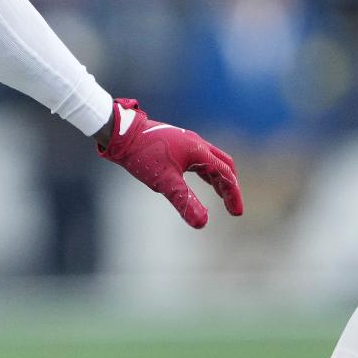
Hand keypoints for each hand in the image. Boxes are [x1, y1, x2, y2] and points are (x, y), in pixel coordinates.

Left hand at [98, 99, 242, 227]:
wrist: (121, 133)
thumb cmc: (143, 155)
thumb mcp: (164, 182)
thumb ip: (184, 201)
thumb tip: (203, 223)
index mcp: (198, 151)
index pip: (225, 174)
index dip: (233, 195)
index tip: (236, 214)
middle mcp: (196, 143)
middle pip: (223, 165)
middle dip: (229, 186)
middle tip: (231, 205)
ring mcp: (187, 142)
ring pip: (211, 161)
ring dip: (218, 179)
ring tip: (221, 197)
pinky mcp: (177, 144)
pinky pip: (198, 159)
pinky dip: (205, 173)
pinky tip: (200, 181)